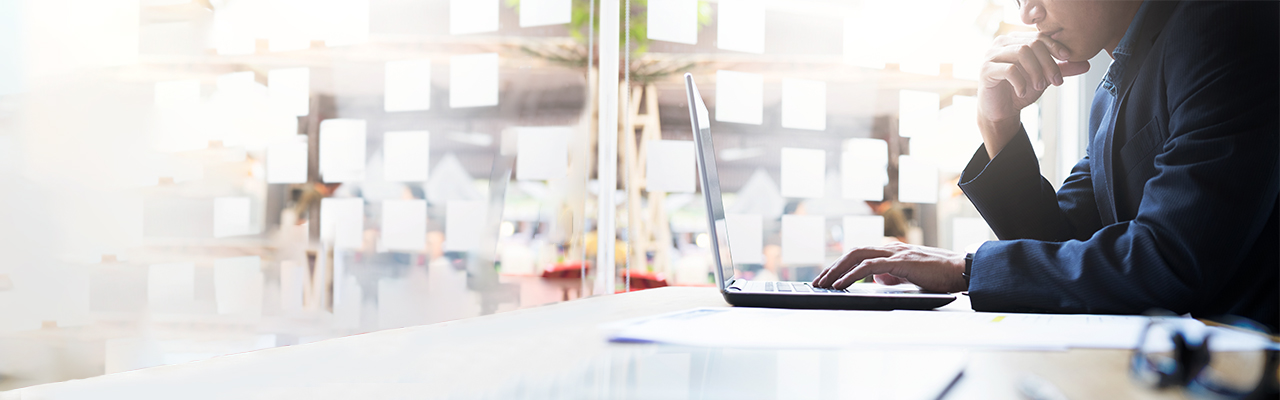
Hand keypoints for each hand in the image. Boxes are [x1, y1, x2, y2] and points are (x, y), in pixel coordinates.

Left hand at [811, 242, 967, 292]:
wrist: (961, 271)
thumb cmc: (940, 275)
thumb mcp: (909, 276)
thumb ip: (892, 276)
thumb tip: (877, 280)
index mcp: (892, 251)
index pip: (859, 254)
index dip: (841, 264)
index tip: (827, 277)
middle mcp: (891, 248)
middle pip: (853, 252)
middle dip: (833, 266)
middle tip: (818, 281)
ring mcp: (896, 253)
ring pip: (858, 256)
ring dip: (838, 270)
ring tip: (825, 283)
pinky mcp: (901, 262)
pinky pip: (870, 266)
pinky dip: (853, 274)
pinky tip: (842, 283)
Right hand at [978, 32, 1089, 156]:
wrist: (1000, 112)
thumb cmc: (1019, 91)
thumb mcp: (1044, 78)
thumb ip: (1061, 69)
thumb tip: (1086, 64)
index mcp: (1014, 40)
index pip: (1038, 36)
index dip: (1055, 46)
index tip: (1067, 58)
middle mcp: (1001, 44)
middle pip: (1032, 44)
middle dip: (1048, 63)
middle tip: (1056, 81)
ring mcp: (991, 56)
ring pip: (1021, 53)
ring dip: (1036, 71)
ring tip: (1040, 86)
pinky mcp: (986, 71)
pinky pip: (1009, 70)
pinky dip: (1020, 82)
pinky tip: (1022, 92)